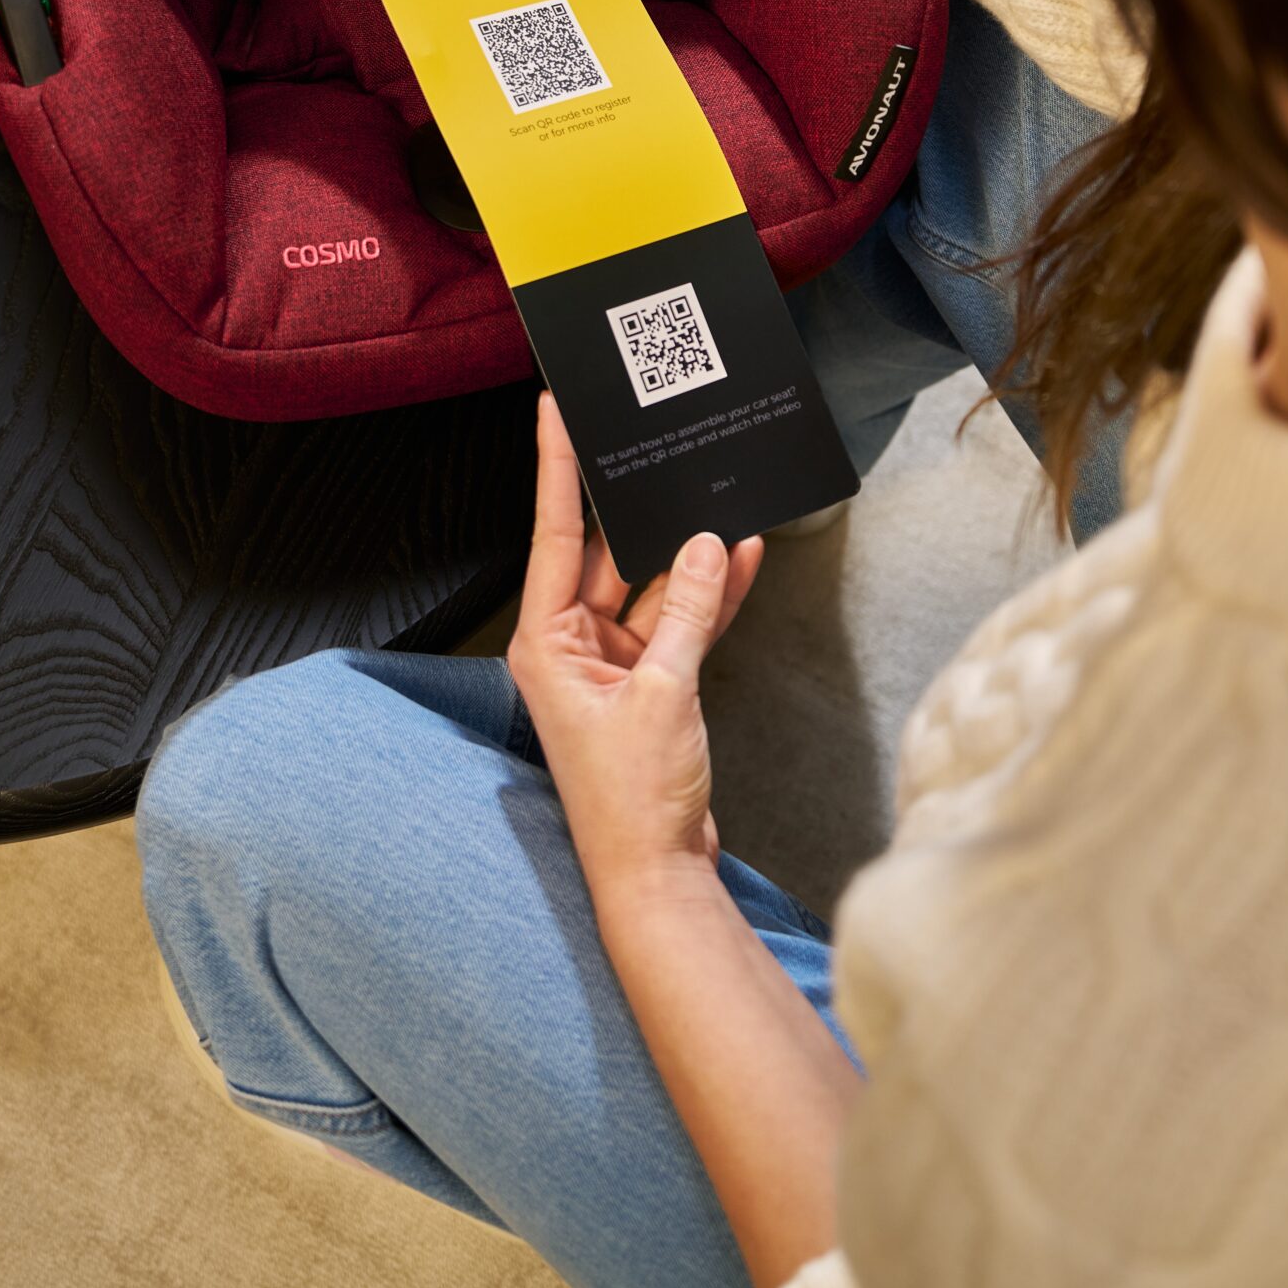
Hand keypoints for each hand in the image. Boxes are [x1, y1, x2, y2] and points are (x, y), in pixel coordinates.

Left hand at [507, 391, 763, 911]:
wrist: (657, 877)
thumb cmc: (633, 800)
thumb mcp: (664, 694)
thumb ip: (689, 614)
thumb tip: (709, 545)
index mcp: (545, 643)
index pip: (553, 535)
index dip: (556, 469)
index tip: (552, 410)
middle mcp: (572, 646)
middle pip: (607, 556)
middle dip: (638, 508)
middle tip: (655, 442)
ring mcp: (615, 665)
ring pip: (654, 587)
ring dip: (690, 555)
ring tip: (720, 494)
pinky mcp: (655, 684)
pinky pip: (683, 623)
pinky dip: (712, 597)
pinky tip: (742, 558)